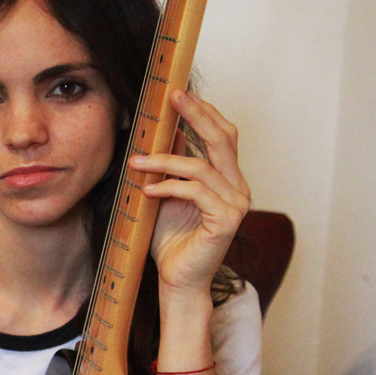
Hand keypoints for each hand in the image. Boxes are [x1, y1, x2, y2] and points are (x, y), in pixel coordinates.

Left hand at [130, 89, 250, 297]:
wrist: (177, 280)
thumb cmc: (171, 241)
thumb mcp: (167, 194)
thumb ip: (173, 165)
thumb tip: (169, 131)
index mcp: (229, 179)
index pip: (223, 136)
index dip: (204, 112)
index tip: (179, 94)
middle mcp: (238, 188)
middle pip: (223, 139)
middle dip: (197, 114)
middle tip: (173, 97)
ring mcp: (236, 204)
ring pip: (201, 167)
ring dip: (164, 161)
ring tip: (136, 161)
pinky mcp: (226, 220)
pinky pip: (195, 192)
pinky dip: (168, 187)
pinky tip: (148, 190)